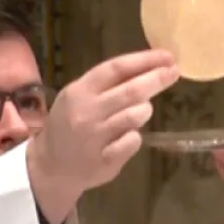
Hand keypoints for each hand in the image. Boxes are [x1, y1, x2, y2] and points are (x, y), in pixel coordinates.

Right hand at [27, 49, 179, 223]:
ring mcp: (95, 138)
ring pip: (135, 116)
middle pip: (131, 91)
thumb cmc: (68, 125)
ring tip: (142, 110)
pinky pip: (132, 142)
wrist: (50, 166)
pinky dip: (135, 136)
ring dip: (145, 110)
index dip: (144, 60)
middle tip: (173, 73)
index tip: (167, 57)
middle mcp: (87, 113)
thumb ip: (106, 85)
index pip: (116, 68)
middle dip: (156, 79)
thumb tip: (147, 67)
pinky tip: (127, 136)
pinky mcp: (105, 161)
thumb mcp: (76, 97)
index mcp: (79, 92)